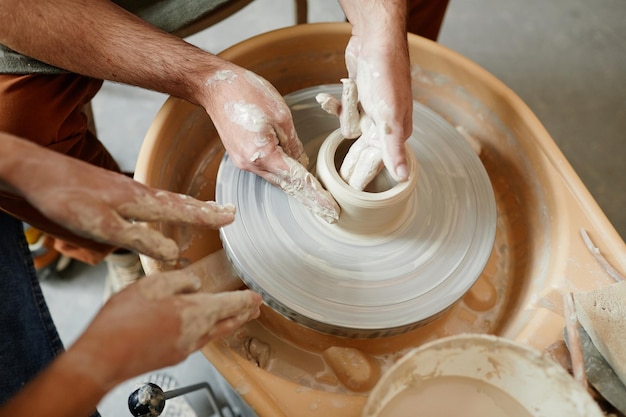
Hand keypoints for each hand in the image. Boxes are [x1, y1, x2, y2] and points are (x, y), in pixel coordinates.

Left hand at [0, 134, 235, 261]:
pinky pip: (152, 198)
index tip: (231, 218)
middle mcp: (139, 193)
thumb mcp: (103, 226)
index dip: (208, 217)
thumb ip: (139, 239)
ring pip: (167, 199)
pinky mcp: (114, 191)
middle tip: (229, 212)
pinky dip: (168, 203)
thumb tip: (172, 252)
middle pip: (181, 202)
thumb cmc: (66, 197)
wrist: (35, 172)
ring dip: (189, 206)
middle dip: (205, 209)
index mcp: (141, 201)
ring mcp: (127, 190)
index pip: (184, 210)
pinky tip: (162, 208)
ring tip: (205, 209)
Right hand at [68, 268, 261, 389]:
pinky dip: (208, 331)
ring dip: (229, 323)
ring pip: (215, 333)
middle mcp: (196, 333)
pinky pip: (198, 340)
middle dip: (244, 313)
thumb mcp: (153, 285)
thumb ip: (179, 281)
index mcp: (196, 312)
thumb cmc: (124, 322)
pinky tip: (200, 328)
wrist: (104, 358)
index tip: (257, 297)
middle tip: (255, 308)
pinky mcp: (172, 355)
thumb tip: (194, 283)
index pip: (232, 304)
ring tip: (236, 317)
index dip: (246, 299)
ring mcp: (185, 348)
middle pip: (229, 322)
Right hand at [199, 64, 339, 222]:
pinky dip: (282, 175)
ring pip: (276, 179)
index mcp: (263, 155)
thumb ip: (293, 142)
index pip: (297, 180)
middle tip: (329, 213)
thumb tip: (301, 161)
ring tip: (316, 198)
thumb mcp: (281, 115)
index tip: (331, 209)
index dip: (316, 195)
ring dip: (295, 188)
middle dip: (308, 198)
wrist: (215, 87)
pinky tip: (295, 179)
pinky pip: (266, 170)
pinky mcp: (241, 156)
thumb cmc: (246, 93)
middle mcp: (251, 164)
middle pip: (286, 186)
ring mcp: (243, 162)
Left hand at [336, 0, 412, 190]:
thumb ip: (394, 148)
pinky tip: (326, 99)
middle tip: (334, 182)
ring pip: (350, 129)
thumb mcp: (390, 116)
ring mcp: (370, 111)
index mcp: (394, 132)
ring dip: (343, 118)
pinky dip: (336, 104)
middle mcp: (383, 124)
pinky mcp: (359, 98)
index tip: (350, 195)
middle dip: (348, 163)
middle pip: (361, 151)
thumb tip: (402, 176)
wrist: (375, 41)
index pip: (377, 163)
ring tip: (344, 104)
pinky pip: (344, 110)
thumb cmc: (387, 76)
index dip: (363, 177)